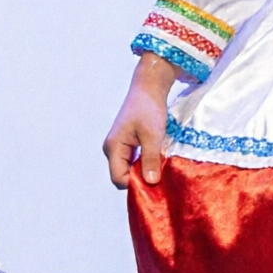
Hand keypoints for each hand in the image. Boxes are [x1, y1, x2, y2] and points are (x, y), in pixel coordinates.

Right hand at [103, 52, 179, 187]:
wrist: (148, 88)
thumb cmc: (148, 108)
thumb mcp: (153, 135)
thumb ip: (150, 159)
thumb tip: (151, 182)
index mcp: (113, 147)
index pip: (119, 178)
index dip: (136, 184)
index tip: (155, 182)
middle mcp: (111, 149)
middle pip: (123, 175)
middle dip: (140, 178)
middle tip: (160, 175)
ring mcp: (117, 147)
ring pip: (128, 169)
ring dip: (144, 170)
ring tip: (159, 166)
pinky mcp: (125, 144)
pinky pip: (132, 161)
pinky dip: (144, 163)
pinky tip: (156, 159)